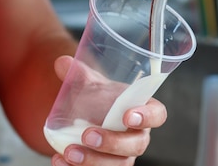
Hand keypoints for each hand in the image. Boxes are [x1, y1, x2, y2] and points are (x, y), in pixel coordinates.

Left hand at [49, 56, 167, 165]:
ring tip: (69, 152)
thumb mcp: (91, 85)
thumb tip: (63, 62)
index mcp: (142, 111)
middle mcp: (137, 137)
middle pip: (135, 145)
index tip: (127, 116)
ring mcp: (124, 157)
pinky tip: (60, 161)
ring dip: (93, 161)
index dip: (147, 117)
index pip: (157, 115)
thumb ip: (79, 74)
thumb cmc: (99, 100)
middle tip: (87, 135)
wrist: (86, 120)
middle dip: (112, 142)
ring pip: (118, 165)